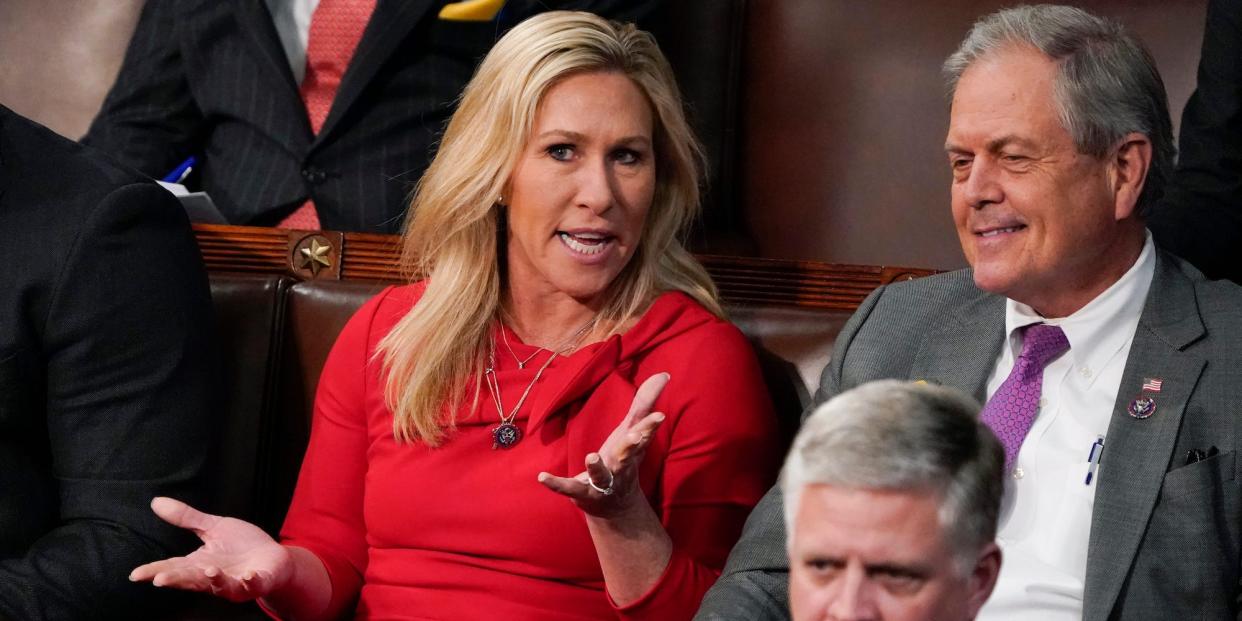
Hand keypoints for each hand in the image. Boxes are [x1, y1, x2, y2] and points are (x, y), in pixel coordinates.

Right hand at [129, 497, 292, 601]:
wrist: (273, 558)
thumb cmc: (241, 546)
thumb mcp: (213, 528)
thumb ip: (186, 518)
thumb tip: (156, 502)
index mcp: (199, 564)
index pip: (172, 567)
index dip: (154, 571)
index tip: (136, 574)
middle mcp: (213, 577)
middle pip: (190, 579)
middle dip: (176, 580)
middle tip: (159, 579)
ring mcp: (234, 582)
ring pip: (219, 585)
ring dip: (212, 580)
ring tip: (207, 571)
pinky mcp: (256, 583)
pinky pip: (251, 585)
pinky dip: (248, 582)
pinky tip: (246, 577)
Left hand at [539, 372, 668, 517]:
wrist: (615, 507)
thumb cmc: (623, 460)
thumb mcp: (632, 431)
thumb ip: (644, 403)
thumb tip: (664, 374)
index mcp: (631, 449)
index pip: (643, 435)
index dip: (650, 426)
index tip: (659, 416)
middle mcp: (620, 466)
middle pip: (627, 455)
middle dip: (631, 445)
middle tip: (636, 434)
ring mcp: (601, 481)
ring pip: (601, 475)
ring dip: (597, 466)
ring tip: (591, 456)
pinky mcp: (582, 492)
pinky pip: (568, 488)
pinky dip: (556, 484)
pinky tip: (542, 477)